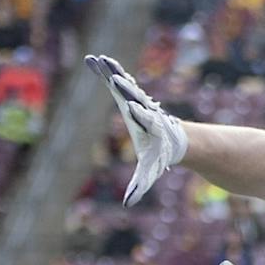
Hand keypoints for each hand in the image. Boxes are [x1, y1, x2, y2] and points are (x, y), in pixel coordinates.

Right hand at [87, 54, 187, 206]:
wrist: (172, 138)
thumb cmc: (158, 155)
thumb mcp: (149, 170)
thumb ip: (140, 185)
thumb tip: (128, 205)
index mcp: (149, 125)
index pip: (145, 118)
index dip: (140, 112)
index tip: (134, 107)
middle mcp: (143, 108)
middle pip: (134, 96)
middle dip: (125, 87)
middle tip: (115, 77)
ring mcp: (136, 98)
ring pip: (124, 83)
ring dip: (111, 71)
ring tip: (99, 59)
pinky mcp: (129, 93)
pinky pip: (115, 79)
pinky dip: (105, 70)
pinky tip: (92, 60)